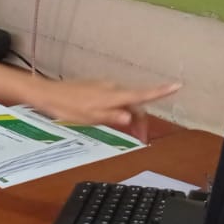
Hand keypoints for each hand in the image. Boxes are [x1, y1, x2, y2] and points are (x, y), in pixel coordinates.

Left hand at [32, 79, 180, 140]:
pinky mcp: (96, 88)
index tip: (178, 85)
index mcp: (113, 95)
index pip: (142, 94)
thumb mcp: (90, 117)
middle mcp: (111, 88)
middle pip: (136, 103)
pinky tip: (114, 121)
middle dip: (142, 120)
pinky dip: (120, 110)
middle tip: (140, 138)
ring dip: (131, 116)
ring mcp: (104, 86)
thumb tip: (130, 118)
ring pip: (125, 101)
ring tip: (128, 134)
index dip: (161, 91)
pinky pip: (115, 99)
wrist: (46, 94)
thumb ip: (112, 116)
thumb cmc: (66, 107)